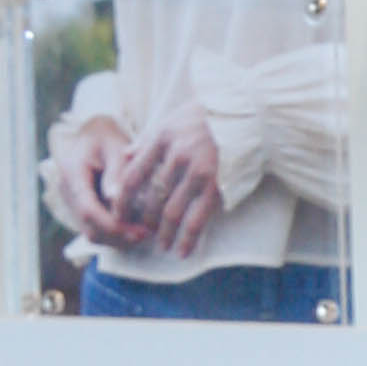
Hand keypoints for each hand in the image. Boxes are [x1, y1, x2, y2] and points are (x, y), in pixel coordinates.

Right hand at [45, 113, 145, 248]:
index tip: (138, 232)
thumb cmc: (106, 138)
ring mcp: (70, 202)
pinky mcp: (79, 208)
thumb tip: (114, 198)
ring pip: (91, 233)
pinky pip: (94, 228)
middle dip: (118, 237)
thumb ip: (116, 172)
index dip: (113, 226)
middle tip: (146, 235)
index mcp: (72, 173)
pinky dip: (113, 233)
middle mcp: (66, 191)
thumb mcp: (115, 148)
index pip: (88, 210)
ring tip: (143, 234)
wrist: (91, 134)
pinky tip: (134, 229)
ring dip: (117, 239)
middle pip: (89, 227)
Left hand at [116, 105, 231, 256]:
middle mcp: (177, 155)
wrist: (249, 114)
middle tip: (139, 232)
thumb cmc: (209, 116)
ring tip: (160, 245)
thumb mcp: (174, 119)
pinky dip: (188, 239)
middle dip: (142, 220)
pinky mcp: (218, 186)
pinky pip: (197, 219)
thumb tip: (126, 155)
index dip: (122, 200)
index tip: (117, 215)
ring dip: (163, 233)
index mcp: (162, 138)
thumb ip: (149, 139)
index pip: (132, 175)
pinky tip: (182, 251)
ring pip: (171, 212)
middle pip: (150, 197)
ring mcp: (198, 172)